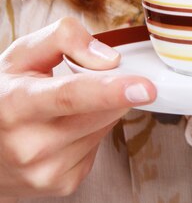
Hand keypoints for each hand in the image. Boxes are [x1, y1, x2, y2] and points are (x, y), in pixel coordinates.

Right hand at [0, 17, 155, 197]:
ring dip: (102, 109)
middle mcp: (28, 144)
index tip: (145, 88)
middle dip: (112, 89)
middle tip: (98, 76)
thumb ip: (66, 38)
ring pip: (104, 128)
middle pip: (97, 111)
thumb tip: (109, 59)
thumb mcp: (25, 53)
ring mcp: (43, 171)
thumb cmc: (6, 93)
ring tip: (70, 104)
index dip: (112, 90)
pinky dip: (94, 130)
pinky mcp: (60, 185)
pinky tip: (69, 125)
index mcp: (16, 104)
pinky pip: (99, 147)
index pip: (70, 96)